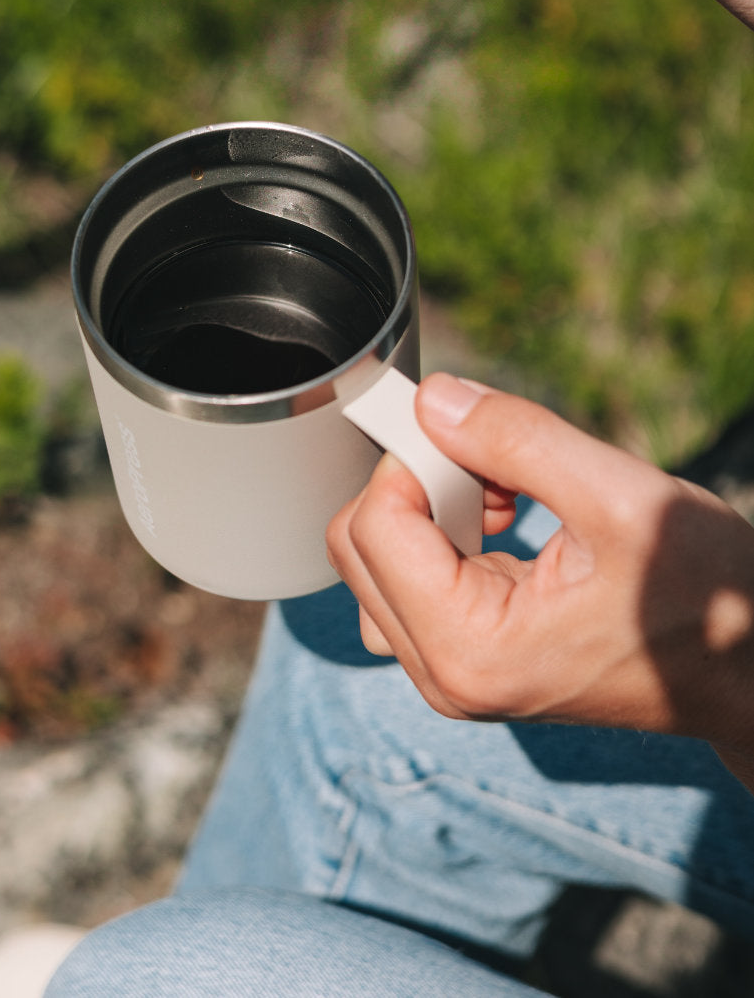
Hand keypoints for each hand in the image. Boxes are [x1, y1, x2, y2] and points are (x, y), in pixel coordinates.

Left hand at [325, 374, 753, 791]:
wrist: (751, 670)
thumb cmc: (708, 600)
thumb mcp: (622, 498)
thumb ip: (517, 441)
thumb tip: (432, 399)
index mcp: (470, 652)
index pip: (371, 527)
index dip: (413, 460)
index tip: (470, 433)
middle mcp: (447, 675)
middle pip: (360, 546)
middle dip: (418, 484)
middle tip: (497, 466)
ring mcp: (454, 672)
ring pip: (379, 558)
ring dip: (430, 506)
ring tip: (511, 493)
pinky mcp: (468, 656)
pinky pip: (413, 576)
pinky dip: (447, 530)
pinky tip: (509, 512)